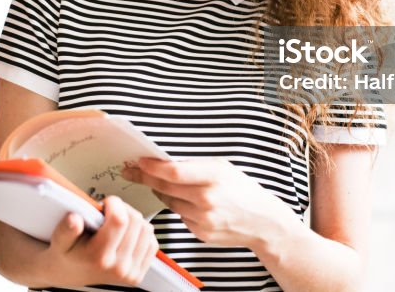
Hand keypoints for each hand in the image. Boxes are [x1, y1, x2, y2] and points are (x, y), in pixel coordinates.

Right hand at [39, 196, 158, 287]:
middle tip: (110, 212)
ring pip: (147, 230)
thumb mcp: (59, 239)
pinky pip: (152, 244)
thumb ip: (66, 229)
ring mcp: (130, 273)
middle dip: (124, 209)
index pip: (120, 220)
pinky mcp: (138, 274)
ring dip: (134, 220)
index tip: (106, 203)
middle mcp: (118, 267)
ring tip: (118, 222)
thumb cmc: (67, 254)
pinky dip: (142, 234)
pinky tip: (127, 234)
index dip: (115, 204)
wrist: (69, 273)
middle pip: (136, 222)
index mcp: (99, 257)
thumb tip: (74, 219)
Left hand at [122, 158, 293, 247]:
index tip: (139, 161)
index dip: (152, 167)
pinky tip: (191, 202)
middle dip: (146, 178)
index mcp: (214, 176)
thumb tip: (163, 162)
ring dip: (163, 193)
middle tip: (132, 171)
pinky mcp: (200, 233)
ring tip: (166, 184)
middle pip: (165, 188)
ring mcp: (203, 219)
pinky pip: (180, 216)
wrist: (262, 221)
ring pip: (170, 202)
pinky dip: (180, 207)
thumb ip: (194, 165)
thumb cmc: (241, 189)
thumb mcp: (222, 168)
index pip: (174, 172)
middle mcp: (207, 199)